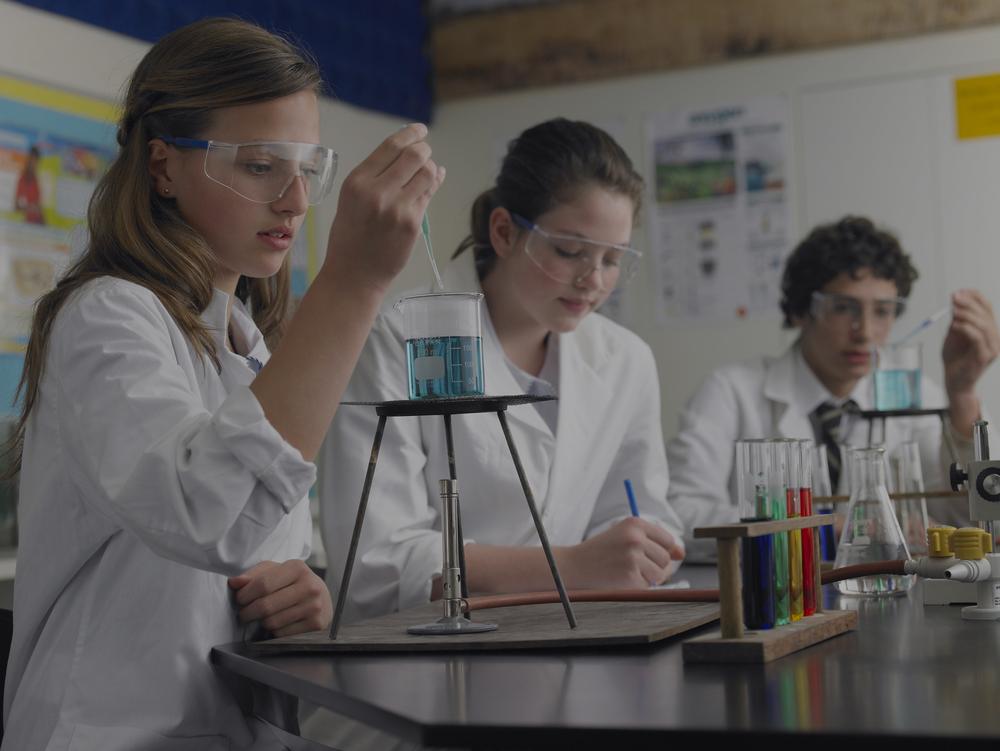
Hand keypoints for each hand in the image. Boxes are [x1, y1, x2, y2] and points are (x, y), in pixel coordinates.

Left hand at [228, 560, 331, 636]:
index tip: (239, 599)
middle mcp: (309, 586)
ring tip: (263, 616)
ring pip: (272, 622)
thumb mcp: (275, 571)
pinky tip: (278, 622)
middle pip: (265, 605)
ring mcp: (314, 606)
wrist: (321, 596)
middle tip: (244, 613)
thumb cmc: (292, 582)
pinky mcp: (316, 624)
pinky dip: (274, 630)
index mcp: (297, 568)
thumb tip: (234, 582)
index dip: (245, 594)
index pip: (262, 584)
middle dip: (247, 612)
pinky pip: (282, 633)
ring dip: (261, 622)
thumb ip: (254, 575)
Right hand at [322, 123, 444, 289]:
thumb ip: (376, 176)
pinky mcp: (412, 223)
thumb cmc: (350, 236)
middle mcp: (376, 191)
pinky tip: (432, 183)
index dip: (411, 134)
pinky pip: (429, 195)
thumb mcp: (352, 200)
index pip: (391, 146)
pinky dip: (434, 185)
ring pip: (428, 173)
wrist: (354, 274)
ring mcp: (397, 208)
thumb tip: (407, 152)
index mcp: (357, 182)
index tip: (420, 131)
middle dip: (424, 150)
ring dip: (431, 168)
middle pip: (415, 155)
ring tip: (426, 173)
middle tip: (425, 154)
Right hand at [561, 518, 684, 589]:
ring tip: (625, 572)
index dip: (662, 551)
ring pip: (659, 574)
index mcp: (635, 523)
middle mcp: (636, 538)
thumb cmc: (601, 552)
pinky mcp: (630, 576)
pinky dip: (637, 587)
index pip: (667, 540)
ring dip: (647, 578)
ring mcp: (633, 557)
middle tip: (630, 565)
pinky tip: (620, 579)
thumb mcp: (625, 537)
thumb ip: (654, 542)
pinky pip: (648, 586)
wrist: (573, 566)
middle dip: (654, 566)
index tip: (648, 556)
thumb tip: (681, 554)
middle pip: (665, 558)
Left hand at [942, 289, 999, 397]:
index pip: (987, 308)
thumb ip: (957, 319)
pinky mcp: (984, 357)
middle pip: (986, 314)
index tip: (959, 291)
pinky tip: (954, 325)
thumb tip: (956, 300)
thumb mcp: (954, 334)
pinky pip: (977, 338)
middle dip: (970, 303)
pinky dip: (966, 329)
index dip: (975, 297)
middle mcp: (995, 337)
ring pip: (984, 325)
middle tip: (954, 297)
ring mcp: (992, 348)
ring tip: (953, 311)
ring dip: (968, 315)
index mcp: (990, 330)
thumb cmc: (955, 358)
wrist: (954, 381)